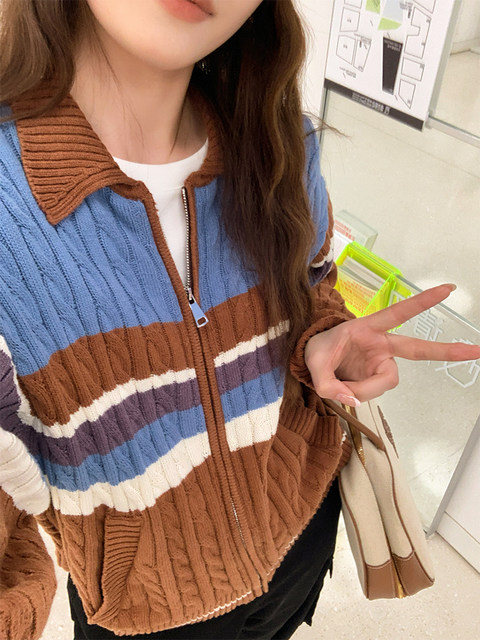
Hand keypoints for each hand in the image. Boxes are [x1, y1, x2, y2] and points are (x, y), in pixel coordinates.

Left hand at [304, 284, 479, 406]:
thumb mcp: (314, 362)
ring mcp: (381, 363)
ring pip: (384, 383)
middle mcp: (380, 345)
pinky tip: (344, 390)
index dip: (421, 303)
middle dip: (447, 350)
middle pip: (417, 349)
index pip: (397, 313)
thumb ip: (328, 383)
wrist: (312, 359)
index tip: (447, 290)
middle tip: (477, 350)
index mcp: (367, 328)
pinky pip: (373, 392)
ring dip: (363, 389)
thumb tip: (353, 400)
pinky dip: (358, 395)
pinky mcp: (377, 378)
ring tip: (339, 386)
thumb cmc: (317, 350)